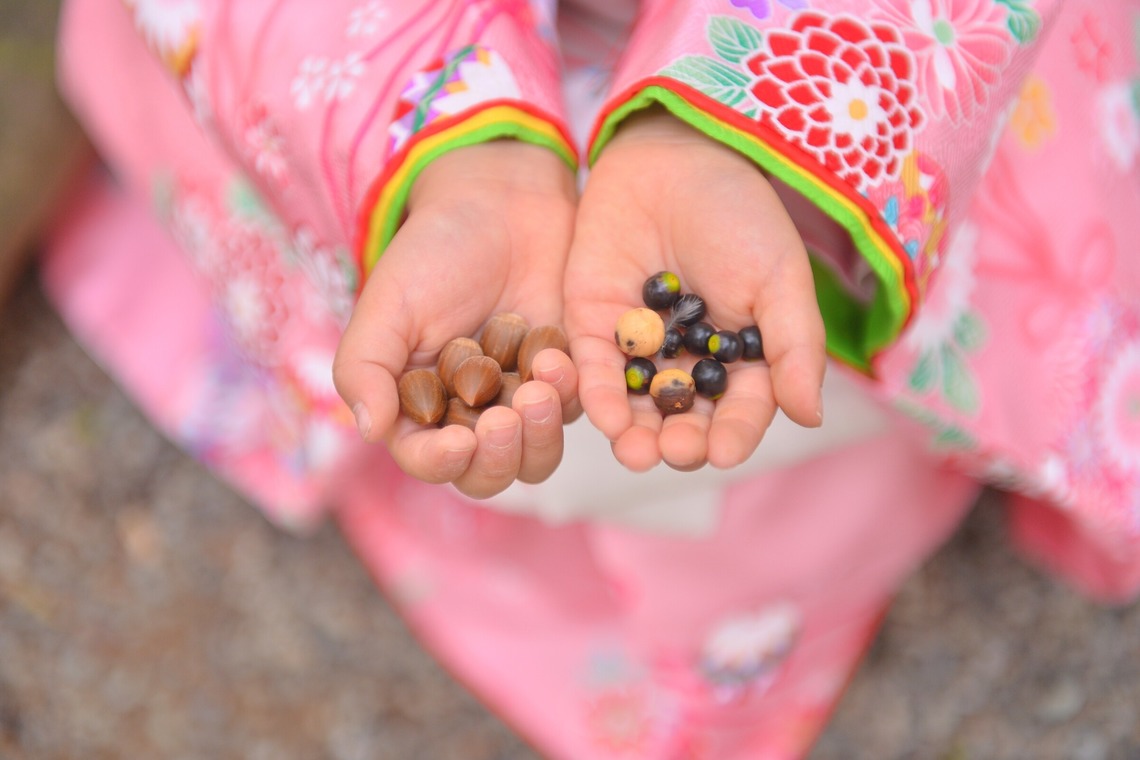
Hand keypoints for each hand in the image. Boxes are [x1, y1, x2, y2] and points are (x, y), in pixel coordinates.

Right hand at [334, 140, 580, 498]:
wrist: (502, 202)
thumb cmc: (435, 252)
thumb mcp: (388, 304)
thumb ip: (365, 367)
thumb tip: (368, 431)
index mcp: (420, 408)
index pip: (427, 460)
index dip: (441, 463)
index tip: (458, 443)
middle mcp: (471, 416)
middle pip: (488, 473)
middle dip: (498, 457)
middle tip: (504, 420)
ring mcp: (523, 401)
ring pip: (537, 457)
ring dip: (540, 436)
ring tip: (539, 391)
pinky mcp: (569, 380)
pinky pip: (578, 409)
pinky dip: (569, 393)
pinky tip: (555, 355)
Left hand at [565, 108, 825, 471]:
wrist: (673, 155)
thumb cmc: (738, 213)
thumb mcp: (779, 277)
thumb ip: (794, 346)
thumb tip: (810, 417)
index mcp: (739, 358)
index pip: (738, 409)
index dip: (734, 434)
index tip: (727, 453)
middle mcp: (687, 363)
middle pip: (684, 418)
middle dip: (680, 441)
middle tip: (676, 451)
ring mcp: (638, 349)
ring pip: (635, 407)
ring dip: (634, 435)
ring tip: (635, 452)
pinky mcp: (592, 327)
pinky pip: (594, 371)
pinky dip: (597, 395)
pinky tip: (604, 417)